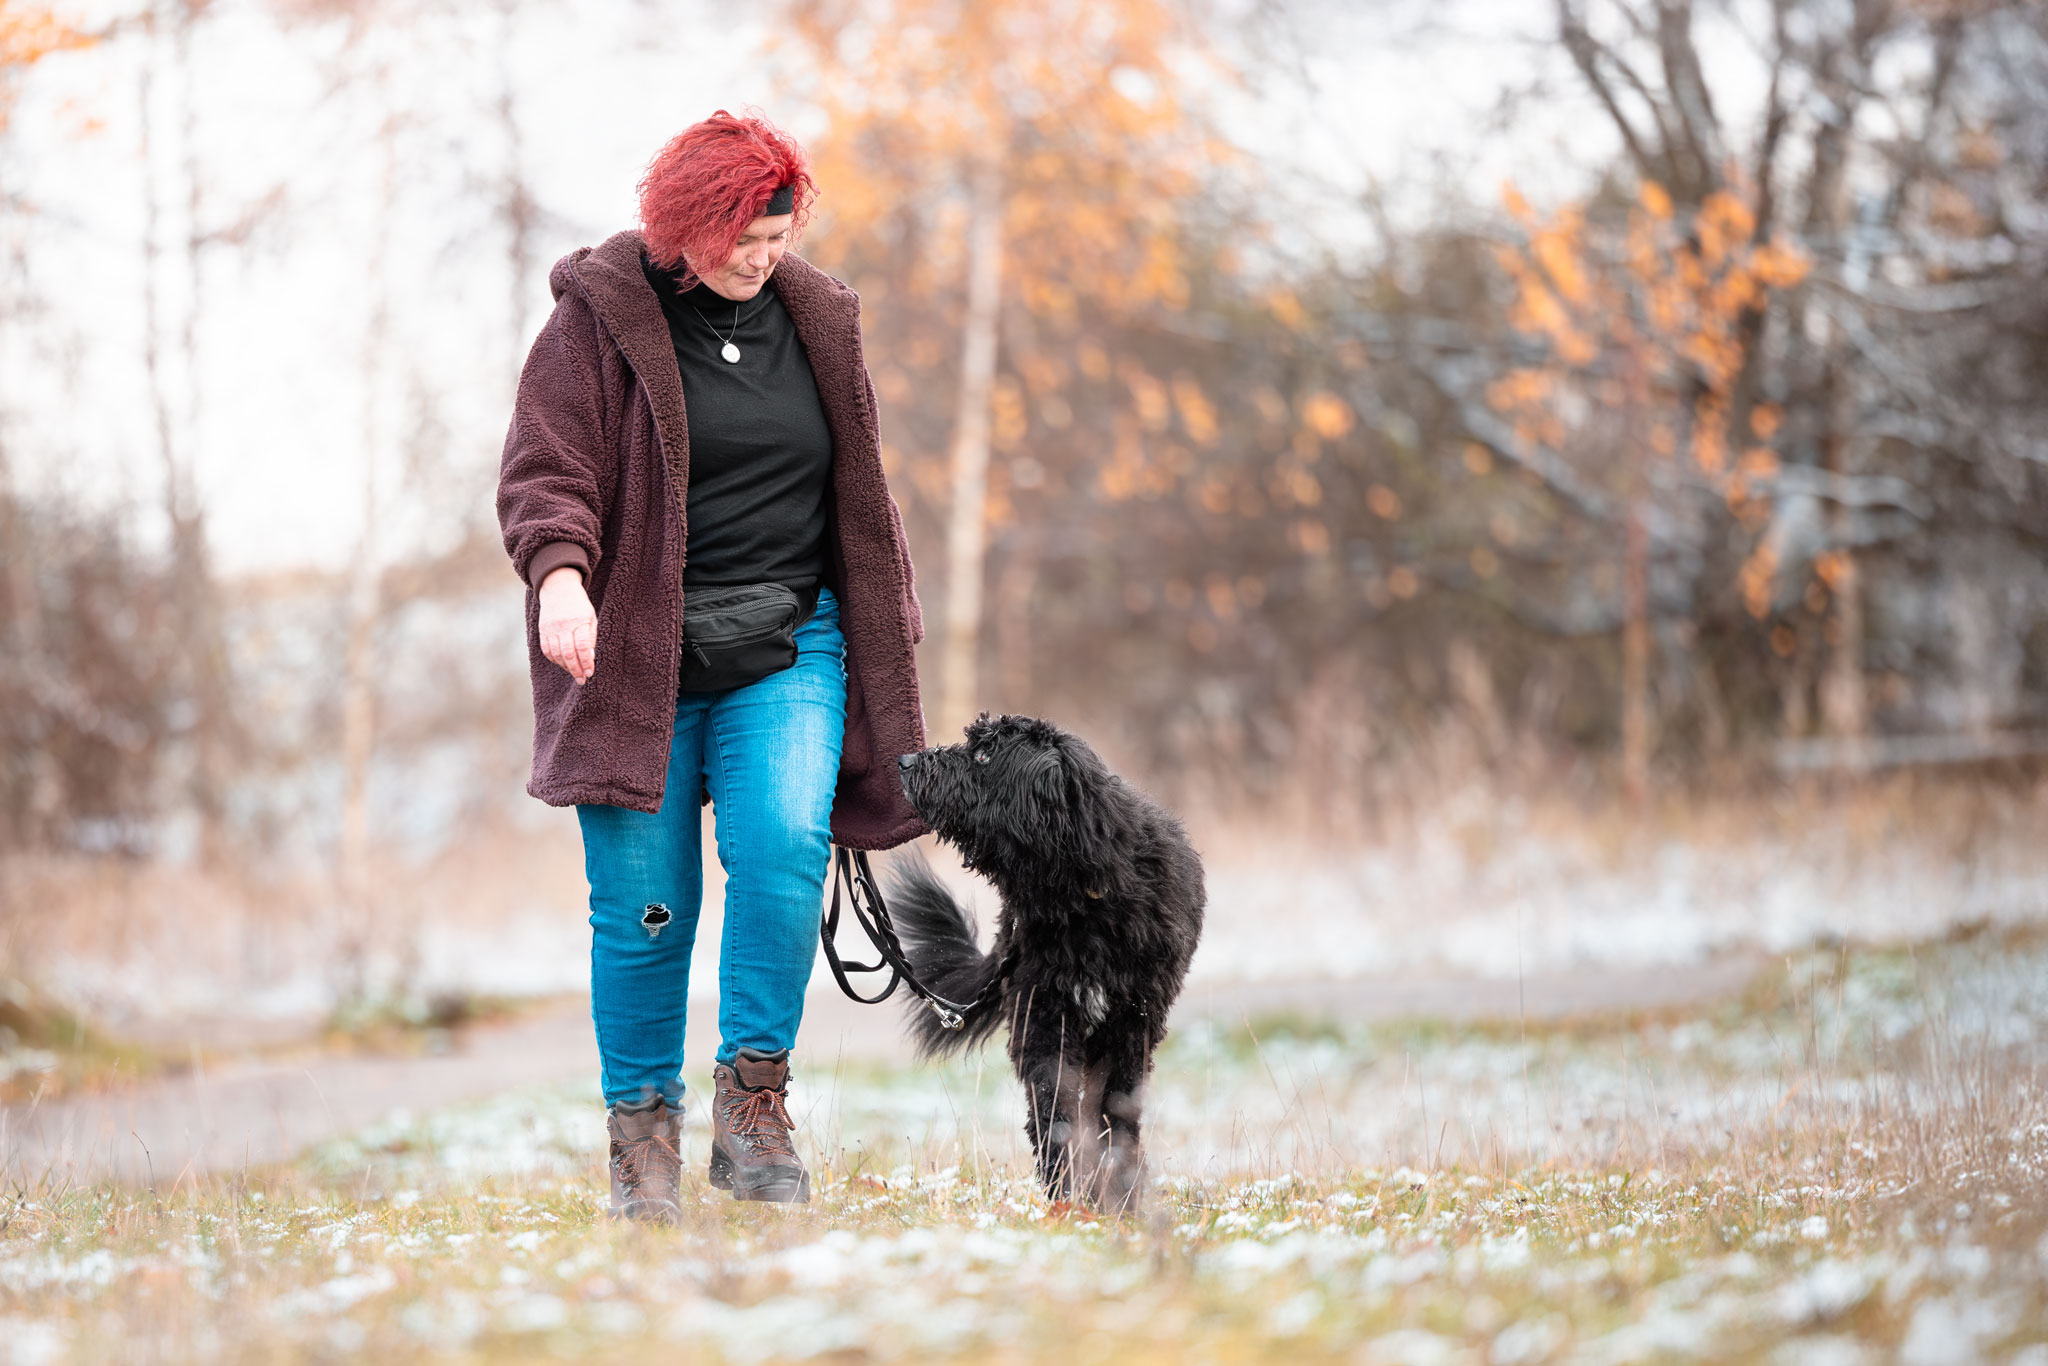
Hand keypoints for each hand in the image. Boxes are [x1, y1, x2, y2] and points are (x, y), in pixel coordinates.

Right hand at [538, 566, 596, 684]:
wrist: (558, 588)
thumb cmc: (579, 605)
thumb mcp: (591, 617)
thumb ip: (591, 637)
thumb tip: (591, 658)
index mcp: (579, 621)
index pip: (582, 646)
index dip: (586, 662)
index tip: (590, 673)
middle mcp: (563, 626)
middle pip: (568, 653)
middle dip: (576, 670)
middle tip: (582, 680)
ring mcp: (550, 629)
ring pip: (556, 654)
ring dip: (565, 667)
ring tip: (574, 673)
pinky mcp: (542, 631)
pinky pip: (547, 650)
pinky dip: (555, 660)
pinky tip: (563, 664)